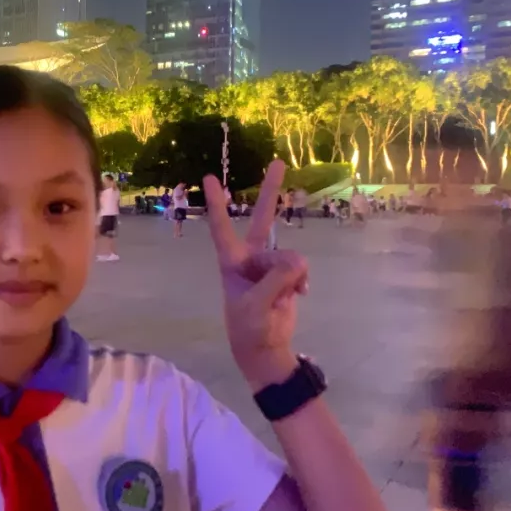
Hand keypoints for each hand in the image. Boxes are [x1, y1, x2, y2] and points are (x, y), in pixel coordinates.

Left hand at [203, 161, 308, 389]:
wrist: (265, 348)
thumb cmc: (249, 326)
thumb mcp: (257, 304)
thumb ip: (276, 278)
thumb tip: (299, 261)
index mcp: (231, 261)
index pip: (222, 227)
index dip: (216, 203)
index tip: (208, 177)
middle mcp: (250, 257)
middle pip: (262, 219)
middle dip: (270, 192)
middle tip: (278, 162)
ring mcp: (270, 265)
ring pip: (290, 256)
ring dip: (291, 277)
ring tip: (282, 297)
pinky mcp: (287, 274)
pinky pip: (301, 268)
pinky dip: (302, 281)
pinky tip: (298, 295)